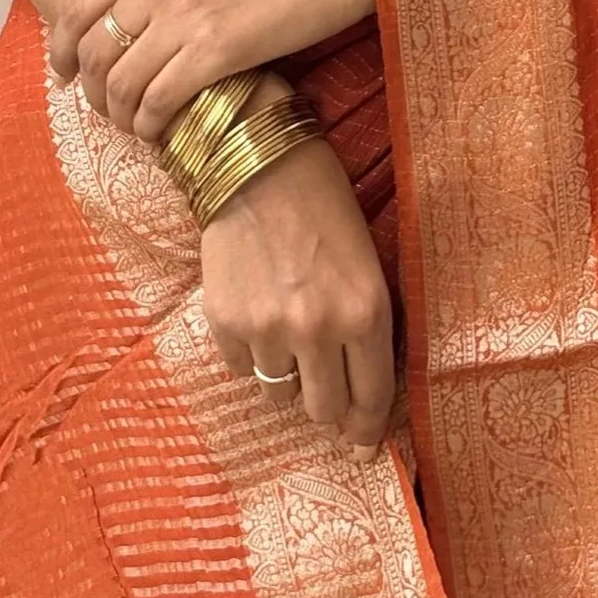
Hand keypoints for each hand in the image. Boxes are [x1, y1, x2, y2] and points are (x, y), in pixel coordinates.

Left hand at [47, 0, 374, 140]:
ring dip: (121, 115)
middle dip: (92, 91)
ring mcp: (185, 14)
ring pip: (123, 83)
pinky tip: (162, 131)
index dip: (60, 48)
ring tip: (134, 124)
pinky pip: (160, 100)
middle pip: (95, 51)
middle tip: (106, 109)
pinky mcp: (216, 50)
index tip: (65, 73)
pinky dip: (152, 124)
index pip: (77, 5)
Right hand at [200, 73, 395, 462]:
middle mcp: (319, 330)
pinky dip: (248, 350)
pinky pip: (240, 368)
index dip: (368, 427)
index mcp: (366, 311)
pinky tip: (254, 309)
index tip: (363, 441)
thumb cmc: (321, 198)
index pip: (372, 399)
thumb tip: (359, 394)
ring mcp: (268, 330)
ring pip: (279, 391)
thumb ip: (364, 324)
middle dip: (327, 402)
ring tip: (284, 323)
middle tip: (323, 383)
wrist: (253, 156)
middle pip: (324, 411)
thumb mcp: (365, 258)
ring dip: (285, 370)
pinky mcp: (226, 323)